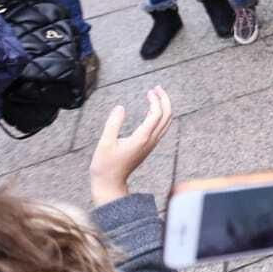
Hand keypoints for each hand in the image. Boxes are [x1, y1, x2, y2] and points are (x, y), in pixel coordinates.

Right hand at [88, 86, 172, 205]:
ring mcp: (151, 144)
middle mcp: (150, 141)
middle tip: (157, 88)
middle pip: (167, 116)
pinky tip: (152, 110)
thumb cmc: (105, 165)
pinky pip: (161, 128)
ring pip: (166, 122)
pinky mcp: (148, 146)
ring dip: (164, 106)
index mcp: (142, 138)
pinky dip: (160, 115)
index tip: (149, 91)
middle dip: (165, 99)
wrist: (110, 183)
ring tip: (156, 95)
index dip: (156, 100)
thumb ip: (113, 124)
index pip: (157, 114)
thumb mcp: (105, 143)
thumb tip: (120, 107)